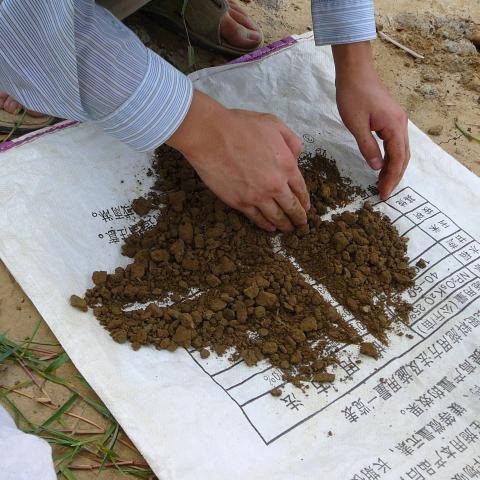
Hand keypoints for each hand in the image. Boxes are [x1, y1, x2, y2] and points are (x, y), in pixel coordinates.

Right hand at [167, 90, 309, 231]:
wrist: (210, 135)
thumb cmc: (240, 126)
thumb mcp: (273, 124)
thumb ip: (291, 141)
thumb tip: (297, 156)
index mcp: (286, 165)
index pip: (301, 188)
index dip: (304, 200)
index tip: (306, 207)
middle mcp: (275, 184)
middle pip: (291, 206)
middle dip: (298, 217)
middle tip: (301, 224)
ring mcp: (257, 196)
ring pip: (276, 216)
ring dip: (284, 225)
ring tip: (288, 229)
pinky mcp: (239, 202)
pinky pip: (256, 218)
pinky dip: (265, 225)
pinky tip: (270, 228)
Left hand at [333, 42, 409, 199]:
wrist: (355, 71)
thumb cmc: (353, 95)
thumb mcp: (356, 125)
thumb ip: (367, 147)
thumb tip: (376, 168)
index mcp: (395, 127)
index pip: (397, 160)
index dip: (390, 178)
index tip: (382, 194)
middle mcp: (401, 124)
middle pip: (403, 157)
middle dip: (394, 177)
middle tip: (384, 193)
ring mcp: (398, 121)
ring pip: (401, 150)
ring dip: (393, 168)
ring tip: (383, 183)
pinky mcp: (391, 118)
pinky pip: (395, 143)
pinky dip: (391, 157)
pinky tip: (383, 165)